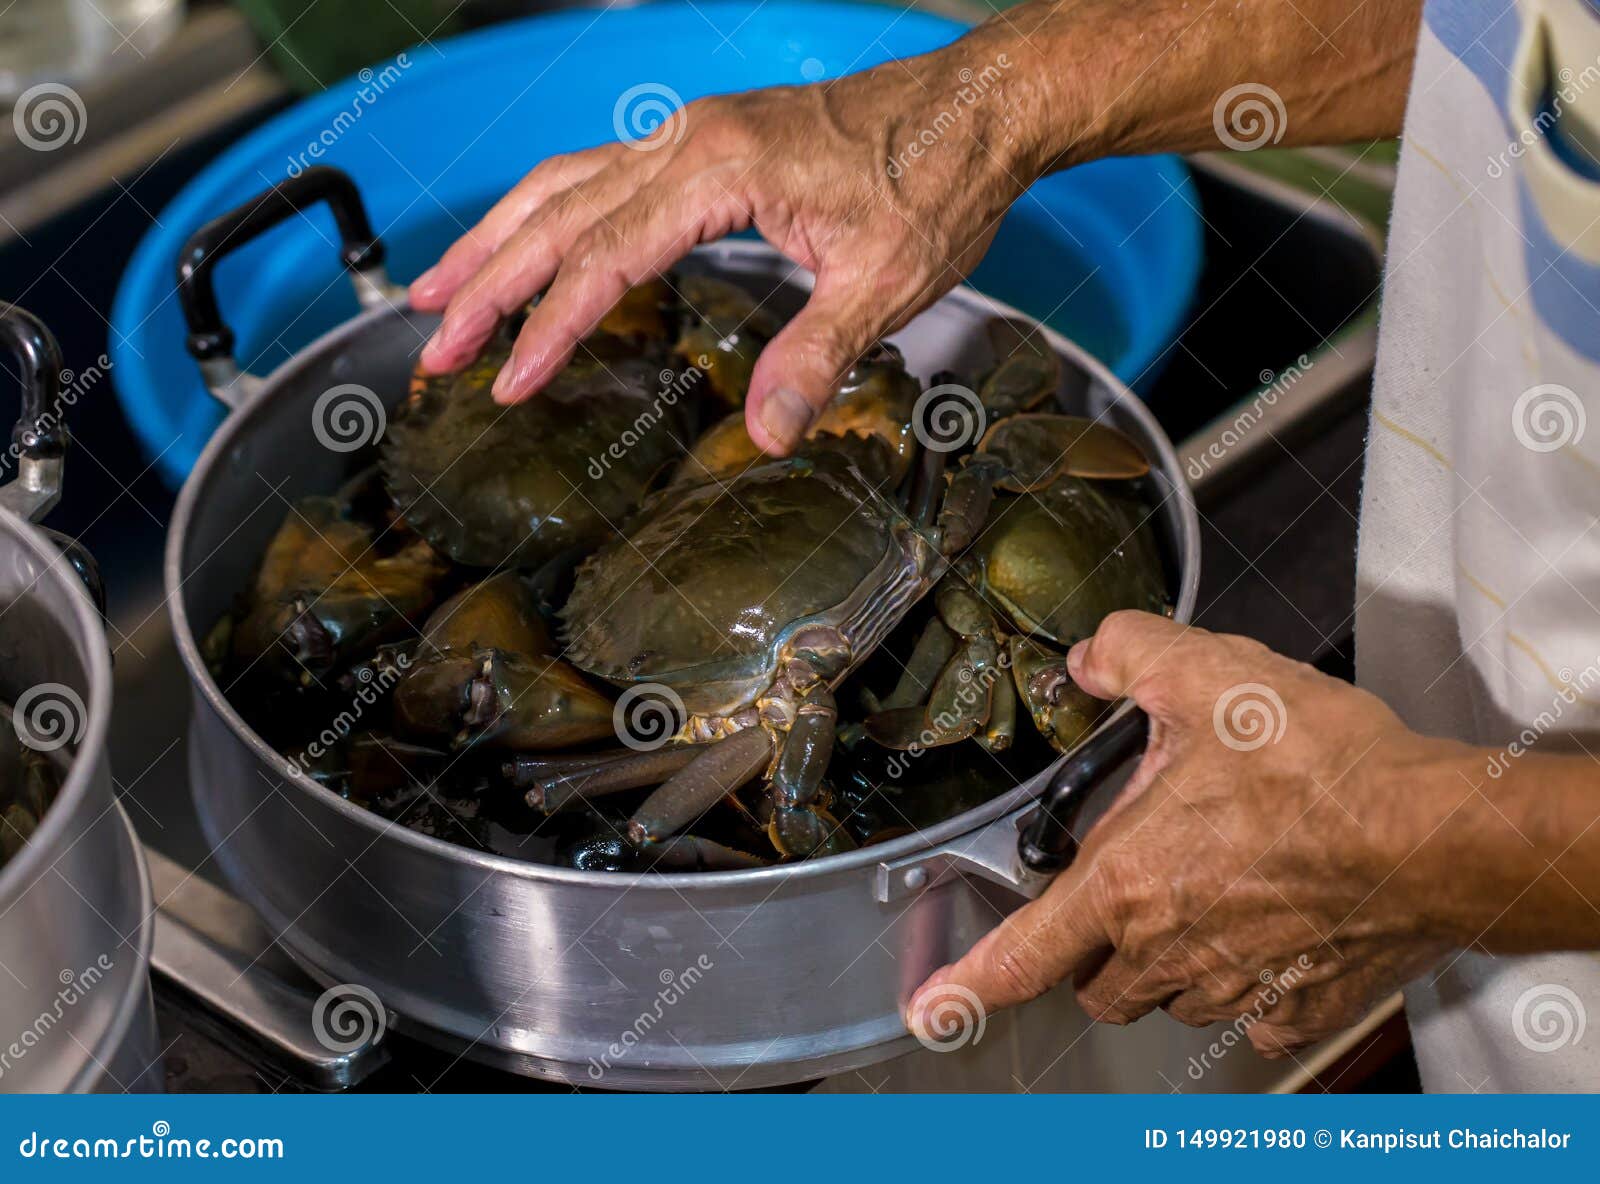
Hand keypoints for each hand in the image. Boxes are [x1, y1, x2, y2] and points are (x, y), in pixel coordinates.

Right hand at [410, 37, 1041, 452]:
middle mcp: (688, 140)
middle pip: (556, 215)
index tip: (505, 381)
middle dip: (485, 286)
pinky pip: (598, 173)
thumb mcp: (885, 282)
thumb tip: (770, 432)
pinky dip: (545, 212)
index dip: (547, 328)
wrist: (976, 107)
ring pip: (562, 184)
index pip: (604, 260)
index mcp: (718, 170)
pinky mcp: (705, 142)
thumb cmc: (934, 179)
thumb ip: (816, 356)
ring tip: (435, 290)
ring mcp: (691, 134)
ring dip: (495, 240)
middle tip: (431, 347)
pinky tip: (525, 240)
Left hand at [907, 612, 1465, 1056]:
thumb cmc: (1326, 766)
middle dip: (1095, 943)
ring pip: (1167, 996)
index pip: (1025, 950)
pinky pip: (1244, 1014)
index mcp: (1127, 879)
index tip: (933, 1008)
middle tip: (1134, 885)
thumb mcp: (1209, 673)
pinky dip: (1243, 984)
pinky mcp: (1293, 1008)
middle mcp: (1169, 947)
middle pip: (1097, 978)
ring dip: (1168, 959)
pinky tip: (1268, 927)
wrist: (1437, 833)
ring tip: (1213, 890)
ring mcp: (1232, 986)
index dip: (969, 982)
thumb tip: (1091, 659)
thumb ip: (1130, 654)